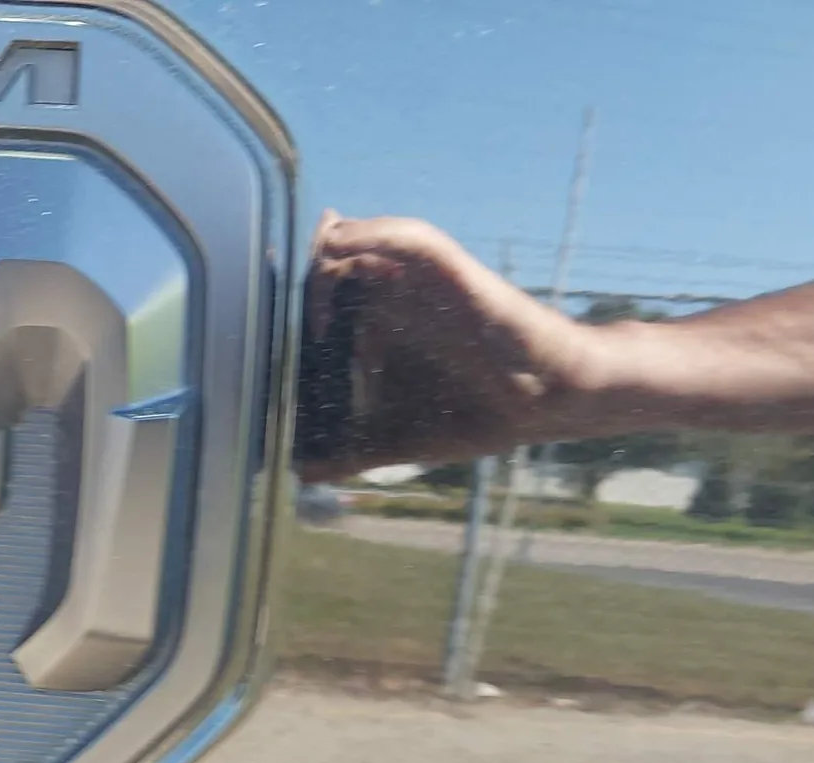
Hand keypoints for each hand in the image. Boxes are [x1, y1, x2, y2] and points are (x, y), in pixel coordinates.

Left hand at [296, 213, 609, 479]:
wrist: (542, 402)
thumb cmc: (474, 414)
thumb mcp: (398, 438)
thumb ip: (352, 452)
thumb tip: (303, 472)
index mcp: (379, 323)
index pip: (323, 293)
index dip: (293, 302)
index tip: (271, 332)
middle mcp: (395, 294)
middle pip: (330, 261)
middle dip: (301, 284)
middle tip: (294, 327)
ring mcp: (420, 279)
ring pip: (359, 240)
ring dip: (328, 263)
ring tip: (319, 318)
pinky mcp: (450, 271)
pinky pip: (407, 239)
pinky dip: (373, 239)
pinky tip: (347, 262)